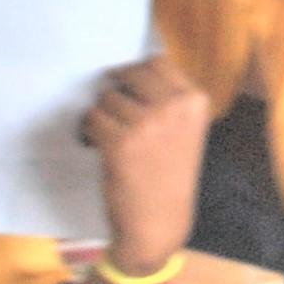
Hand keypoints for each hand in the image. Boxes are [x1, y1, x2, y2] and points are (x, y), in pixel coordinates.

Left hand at [80, 56, 206, 274]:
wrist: (159, 221)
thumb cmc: (171, 175)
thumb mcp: (185, 131)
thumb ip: (168, 100)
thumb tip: (129, 71)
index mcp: (194, 102)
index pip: (157, 62)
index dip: (135, 71)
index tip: (125, 82)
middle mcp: (174, 107)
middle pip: (131, 74)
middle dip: (116, 89)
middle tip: (110, 106)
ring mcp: (147, 124)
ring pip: (107, 98)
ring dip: (101, 114)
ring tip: (108, 135)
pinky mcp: (120, 142)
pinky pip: (92, 119)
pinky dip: (88, 131)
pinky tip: (96, 145)